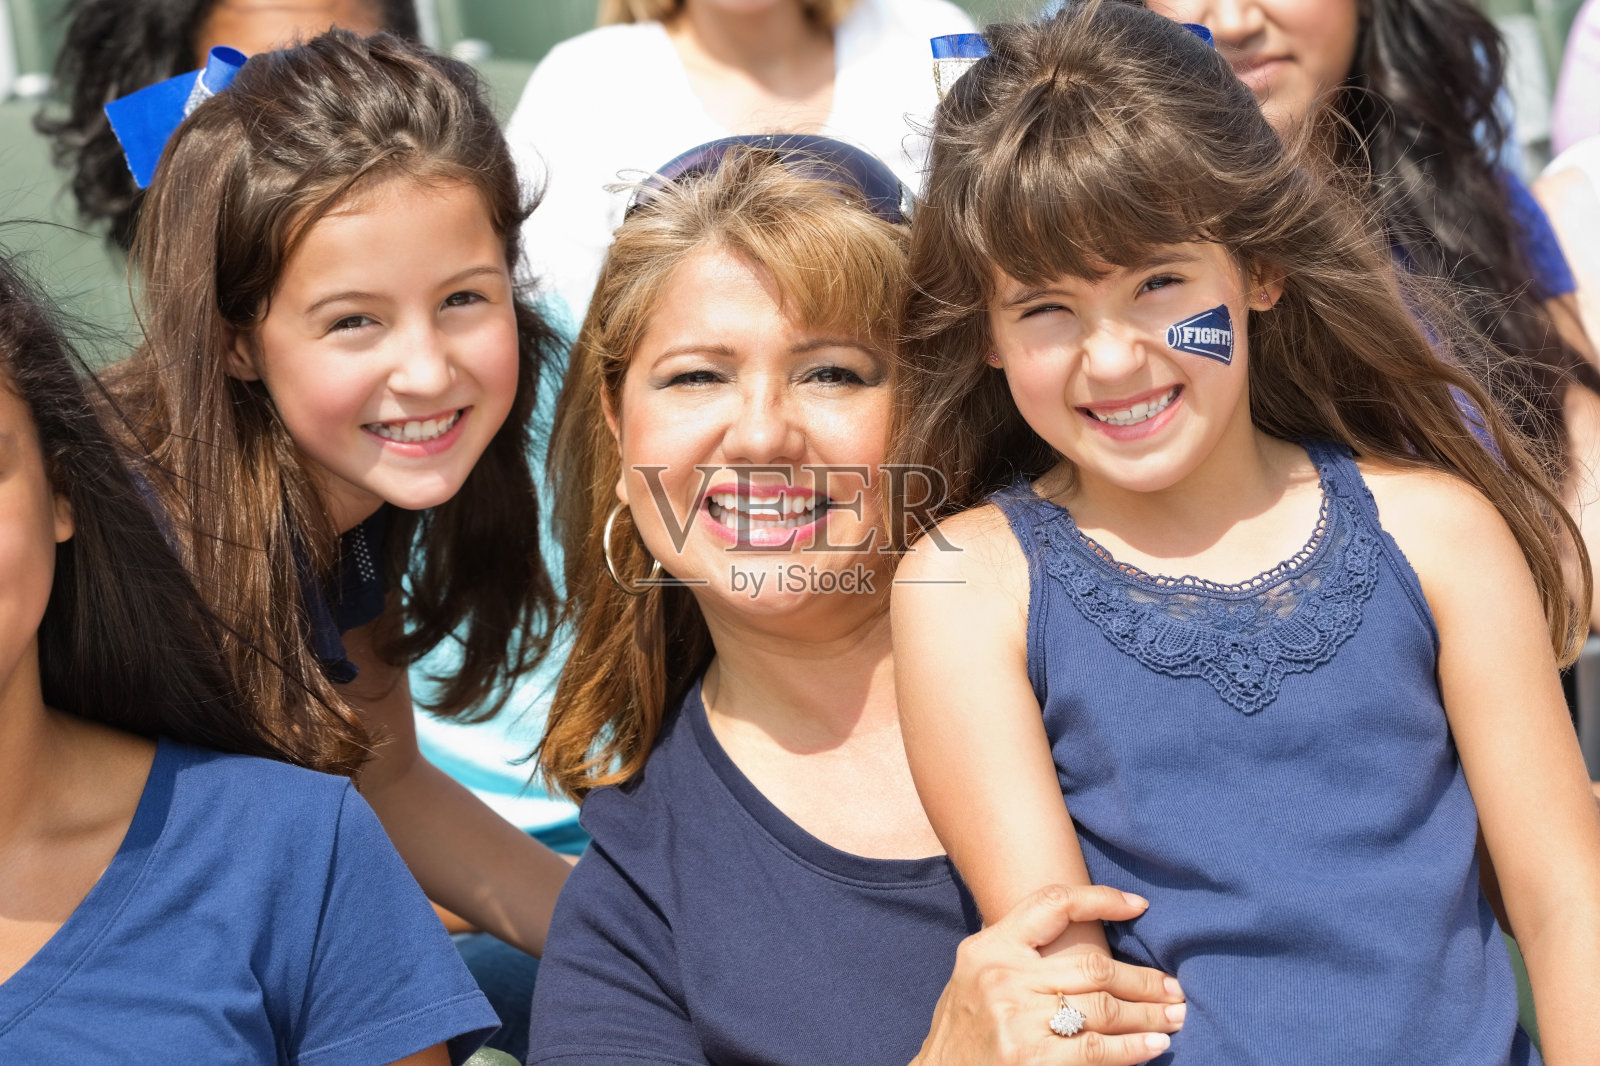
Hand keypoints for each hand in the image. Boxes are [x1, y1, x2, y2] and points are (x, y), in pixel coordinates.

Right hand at [913, 884, 1184, 1065]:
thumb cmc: (965, 1031)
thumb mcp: (977, 976)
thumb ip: (1019, 955)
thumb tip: (1091, 945)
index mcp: (989, 947)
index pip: (1052, 904)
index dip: (1100, 899)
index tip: (1139, 905)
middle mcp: (1002, 977)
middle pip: (1093, 966)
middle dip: (1143, 981)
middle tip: (1174, 989)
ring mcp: (1016, 1020)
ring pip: (1102, 1008)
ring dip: (1147, 1014)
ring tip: (1174, 1018)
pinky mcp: (1032, 1060)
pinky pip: (1096, 1049)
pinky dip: (1131, 1048)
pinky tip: (1153, 1045)